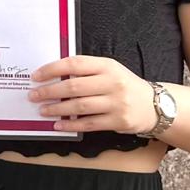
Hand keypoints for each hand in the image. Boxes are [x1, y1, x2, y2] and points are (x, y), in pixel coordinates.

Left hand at [30, 54, 154, 135]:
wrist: (155, 105)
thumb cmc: (125, 86)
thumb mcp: (110, 71)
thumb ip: (86, 71)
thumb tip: (54, 76)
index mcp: (107, 66)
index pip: (74, 64)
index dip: (52, 69)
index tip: (36, 76)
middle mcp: (112, 83)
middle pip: (74, 87)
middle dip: (49, 92)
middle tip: (34, 95)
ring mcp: (116, 103)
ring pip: (79, 106)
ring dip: (57, 109)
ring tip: (43, 110)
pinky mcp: (119, 121)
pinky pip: (89, 124)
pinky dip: (71, 125)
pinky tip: (58, 124)